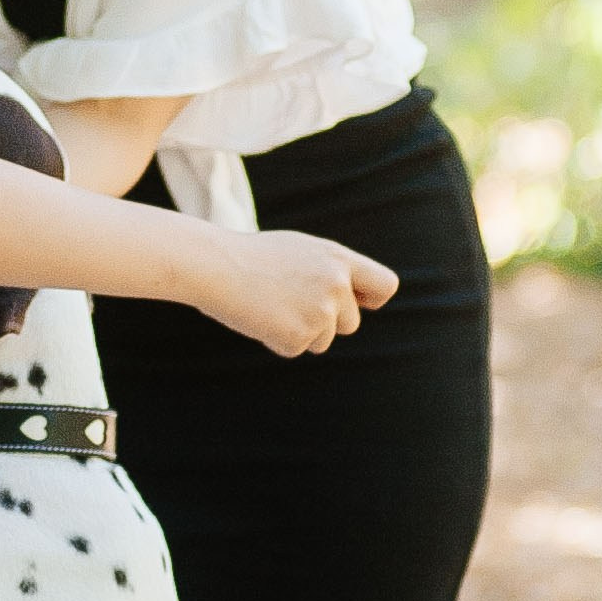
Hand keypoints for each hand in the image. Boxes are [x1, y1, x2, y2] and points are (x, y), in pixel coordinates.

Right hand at [201, 229, 396, 357]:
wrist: (216, 266)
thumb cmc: (253, 256)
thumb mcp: (301, 252)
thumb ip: (331, 271)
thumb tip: (352, 299)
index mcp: (339, 260)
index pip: (385, 286)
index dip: (371, 299)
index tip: (358, 303)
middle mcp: (336, 286)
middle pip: (351, 323)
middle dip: (326, 321)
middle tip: (289, 302)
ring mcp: (320, 313)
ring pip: (324, 340)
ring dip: (301, 332)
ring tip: (271, 305)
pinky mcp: (299, 337)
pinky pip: (296, 349)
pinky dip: (277, 340)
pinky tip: (260, 317)